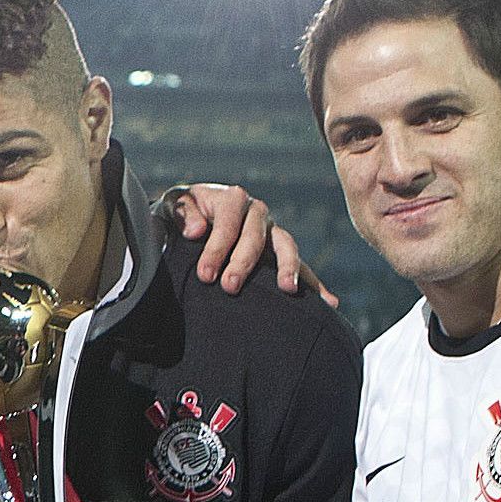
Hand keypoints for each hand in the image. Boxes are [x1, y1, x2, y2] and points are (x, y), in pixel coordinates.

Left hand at [168, 182, 337, 307]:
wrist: (190, 220)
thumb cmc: (180, 214)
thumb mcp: (172, 206)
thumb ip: (182, 212)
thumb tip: (197, 231)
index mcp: (231, 198)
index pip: (228, 222)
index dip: (217, 248)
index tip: (205, 274)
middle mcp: (256, 212)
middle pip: (256, 237)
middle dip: (243, 263)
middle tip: (229, 287)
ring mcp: (271, 232)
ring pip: (286, 247)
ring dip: (288, 268)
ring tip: (288, 290)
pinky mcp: (278, 252)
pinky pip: (300, 266)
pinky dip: (314, 283)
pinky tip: (328, 303)